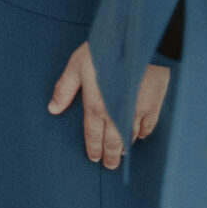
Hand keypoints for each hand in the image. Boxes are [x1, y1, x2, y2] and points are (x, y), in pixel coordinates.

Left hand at [49, 42, 169, 168]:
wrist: (140, 42)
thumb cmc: (105, 50)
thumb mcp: (77, 64)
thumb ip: (65, 88)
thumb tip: (53, 108)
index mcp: (95, 105)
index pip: (93, 134)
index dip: (93, 148)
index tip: (94, 158)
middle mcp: (115, 114)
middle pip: (112, 142)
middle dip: (110, 155)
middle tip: (109, 165)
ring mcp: (136, 111)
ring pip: (129, 136)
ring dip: (125, 146)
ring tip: (121, 153)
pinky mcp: (153, 105)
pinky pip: (147, 127)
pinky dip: (142, 134)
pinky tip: (139, 136)